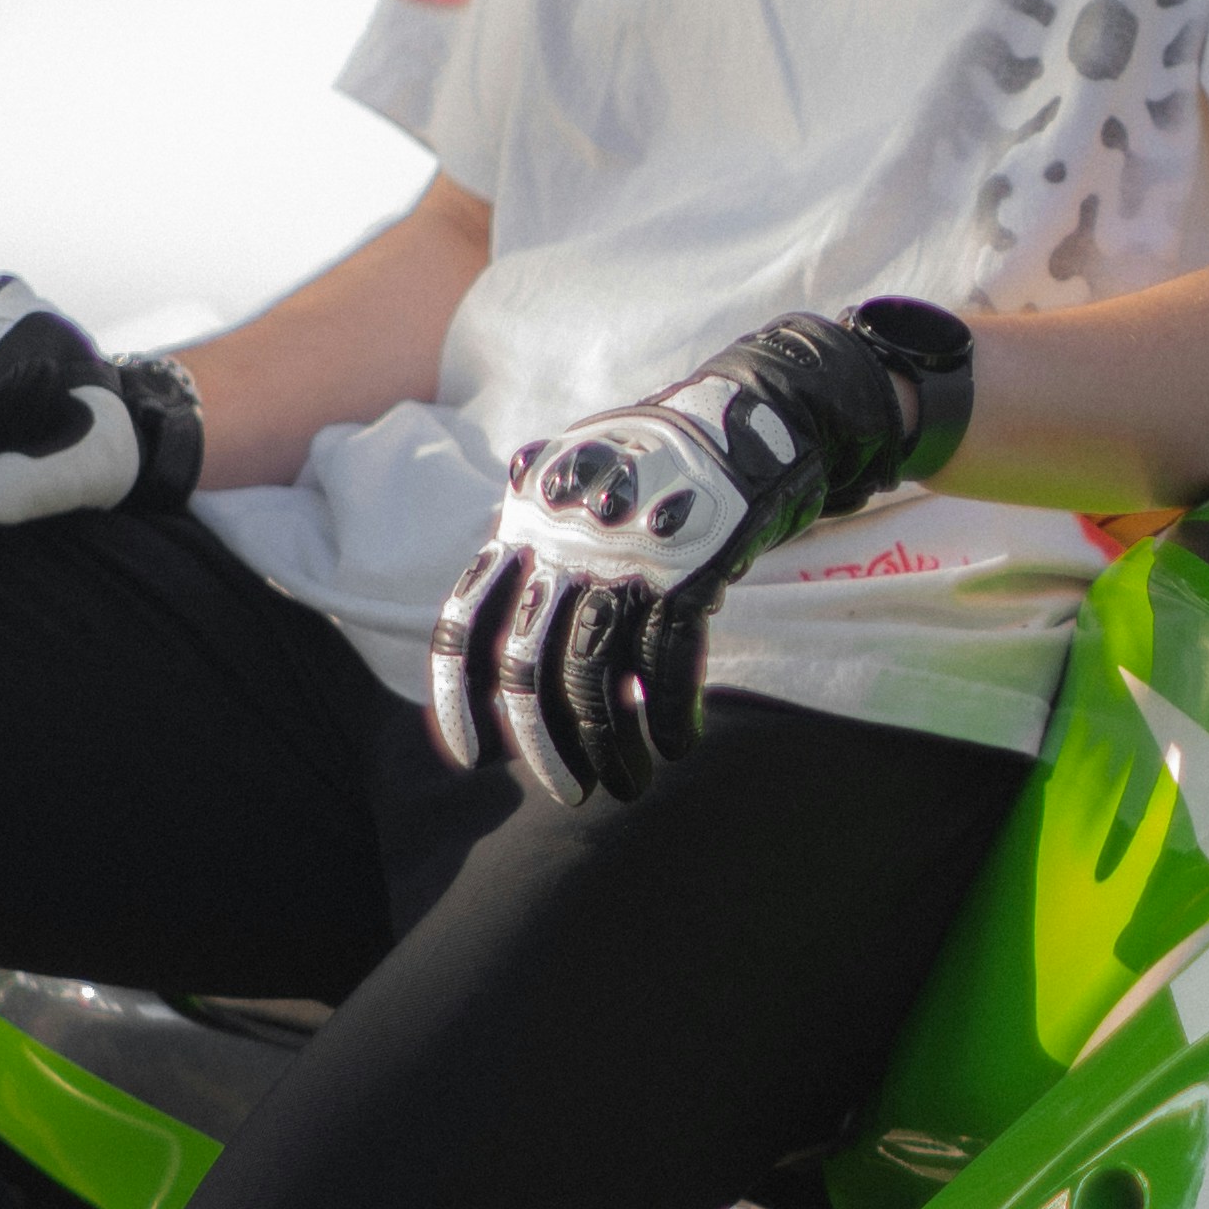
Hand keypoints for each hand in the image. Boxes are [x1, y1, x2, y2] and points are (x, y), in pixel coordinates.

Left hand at [428, 298, 970, 801]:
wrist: (750, 415)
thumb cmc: (660, 460)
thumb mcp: (578, 479)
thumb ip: (537, 537)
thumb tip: (506, 618)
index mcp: (527, 521)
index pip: (466, 619)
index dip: (458, 697)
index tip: (470, 758)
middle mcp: (564, 541)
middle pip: (528, 667)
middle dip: (544, 746)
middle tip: (569, 792)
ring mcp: (625, 556)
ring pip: (596, 678)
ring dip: (611, 747)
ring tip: (629, 784)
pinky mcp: (688, 572)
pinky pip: (666, 666)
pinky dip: (671, 716)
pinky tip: (678, 744)